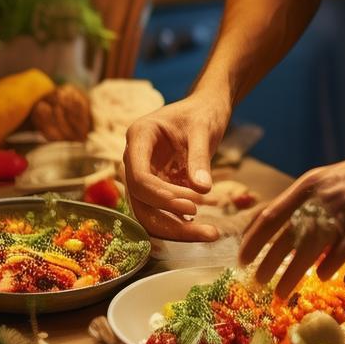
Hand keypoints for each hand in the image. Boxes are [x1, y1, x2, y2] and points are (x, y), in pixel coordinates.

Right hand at [123, 88, 231, 239]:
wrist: (205, 108)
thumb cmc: (202, 112)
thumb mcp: (203, 129)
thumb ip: (200, 158)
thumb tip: (203, 190)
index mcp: (139, 137)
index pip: (139, 177)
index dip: (162, 196)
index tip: (193, 205)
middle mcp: (134, 158)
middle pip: (141, 200)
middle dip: (170, 220)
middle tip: (207, 231)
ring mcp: (143, 174)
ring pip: (148, 212)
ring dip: (176, 228)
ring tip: (210, 234)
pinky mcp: (156, 186)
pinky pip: (161, 211)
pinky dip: (180, 222)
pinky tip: (204, 229)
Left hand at [238, 152, 344, 297]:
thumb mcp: (322, 181)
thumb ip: (296, 202)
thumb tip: (261, 228)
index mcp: (312, 187)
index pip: (272, 216)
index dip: (254, 241)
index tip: (242, 260)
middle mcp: (330, 204)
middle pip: (292, 244)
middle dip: (270, 268)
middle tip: (259, 284)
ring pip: (321, 264)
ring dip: (299, 278)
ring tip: (286, 290)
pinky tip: (343, 280)